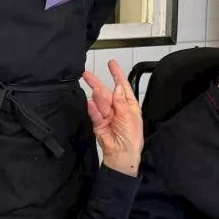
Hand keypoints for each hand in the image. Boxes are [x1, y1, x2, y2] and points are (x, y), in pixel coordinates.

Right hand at [82, 59, 143, 176]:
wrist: (122, 155)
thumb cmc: (132, 138)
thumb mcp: (130, 117)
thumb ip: (122, 102)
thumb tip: (117, 87)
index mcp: (129, 105)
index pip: (122, 86)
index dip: (117, 74)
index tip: (112, 63)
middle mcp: (117, 108)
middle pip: (107, 92)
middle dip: (98, 83)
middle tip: (87, 75)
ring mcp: (107, 115)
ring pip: (100, 101)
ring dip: (98, 96)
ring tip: (95, 89)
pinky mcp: (98, 123)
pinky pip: (95, 113)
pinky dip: (93, 108)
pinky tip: (91, 103)